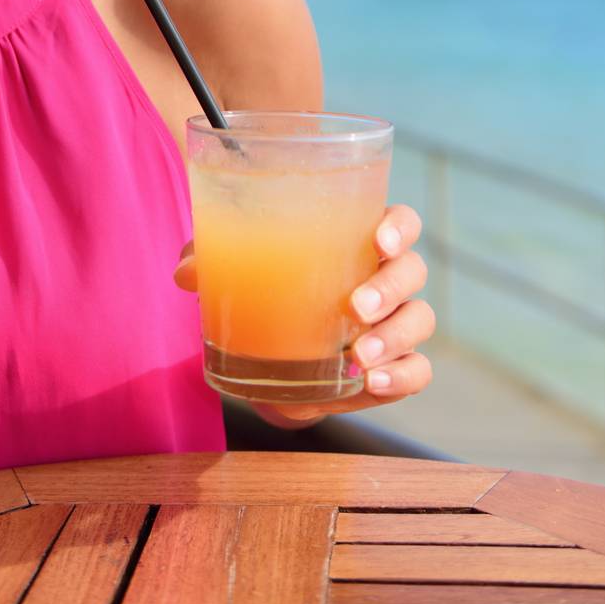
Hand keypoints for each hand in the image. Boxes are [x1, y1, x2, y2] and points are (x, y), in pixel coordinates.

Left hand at [173, 203, 434, 426]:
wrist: (265, 364)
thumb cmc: (262, 294)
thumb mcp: (235, 272)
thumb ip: (211, 262)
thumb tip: (185, 273)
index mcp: (358, 240)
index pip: (400, 221)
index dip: (399, 228)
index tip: (379, 242)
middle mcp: (386, 277)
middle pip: (412, 271)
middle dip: (390, 289)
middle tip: (355, 307)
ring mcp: (394, 323)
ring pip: (419, 321)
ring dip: (395, 337)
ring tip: (359, 358)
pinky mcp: (391, 368)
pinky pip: (417, 371)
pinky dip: (402, 377)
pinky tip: (372, 382)